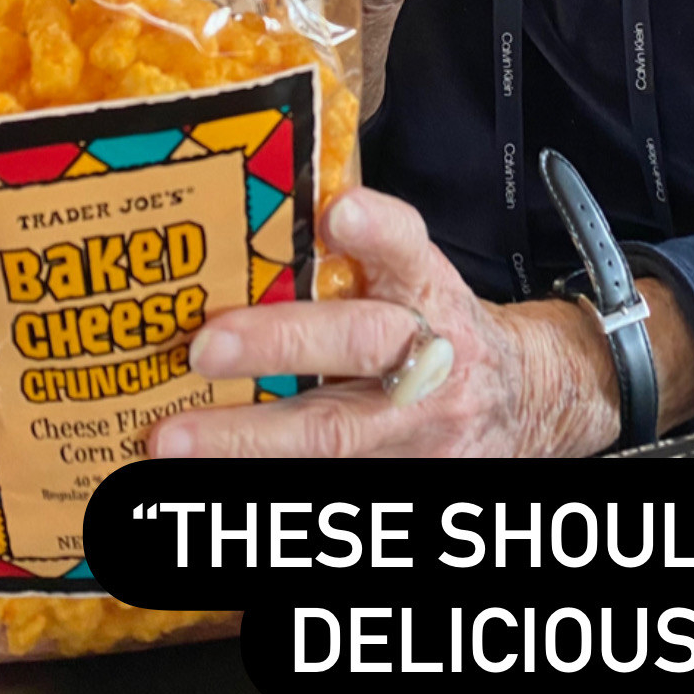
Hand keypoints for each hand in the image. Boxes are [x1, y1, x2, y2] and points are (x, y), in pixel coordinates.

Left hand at [148, 188, 620, 459]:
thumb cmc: (438, 328)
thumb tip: (265, 204)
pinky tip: (199, 489)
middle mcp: (430, 360)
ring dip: (246, 441)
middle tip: (205, 347)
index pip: (408, 251)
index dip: (377, 232)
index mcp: (429, 293)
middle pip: (361, 345)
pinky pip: (325, 487)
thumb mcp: (417, 282)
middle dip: (282, 344)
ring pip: (331, 437)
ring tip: (171, 441)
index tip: (336, 213)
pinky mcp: (402, 482)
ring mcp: (420, 431)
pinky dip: (263, 488)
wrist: (522, 403)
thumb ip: (359, 255)